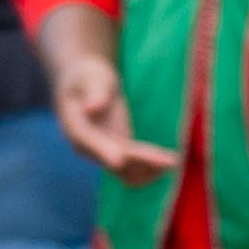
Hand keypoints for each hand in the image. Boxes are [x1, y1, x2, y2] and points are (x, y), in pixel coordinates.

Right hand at [50, 49, 174, 181]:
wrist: (88, 86)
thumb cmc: (88, 77)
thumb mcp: (91, 78)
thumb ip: (93, 92)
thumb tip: (91, 109)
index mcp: (75, 127)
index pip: (87, 141)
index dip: (102, 151)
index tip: (119, 160)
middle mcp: (87, 148)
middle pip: (114, 159)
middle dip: (142, 161)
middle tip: (170, 160)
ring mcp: (103, 154)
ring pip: (127, 171)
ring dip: (149, 170)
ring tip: (173, 160)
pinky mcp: (119, 154)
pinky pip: (134, 170)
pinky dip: (151, 170)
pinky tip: (170, 161)